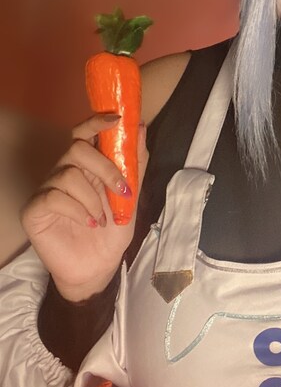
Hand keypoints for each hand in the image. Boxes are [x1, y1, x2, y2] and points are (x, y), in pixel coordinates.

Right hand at [21, 114, 148, 300]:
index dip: (96, 123)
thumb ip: (135, 164)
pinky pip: (54, 196)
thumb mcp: (131, 196)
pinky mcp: (34, 209)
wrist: (99, 268)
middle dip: (105, 167)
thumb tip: (140, 128)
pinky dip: (77, 209)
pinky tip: (88, 223)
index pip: (82, 134)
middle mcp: (63, 172)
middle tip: (121, 190)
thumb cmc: (112, 232)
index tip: (117, 119)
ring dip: (93, 198)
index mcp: (85, 166)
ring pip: (68, 174)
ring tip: (101, 219)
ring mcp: (47, 189)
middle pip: (77, 149)